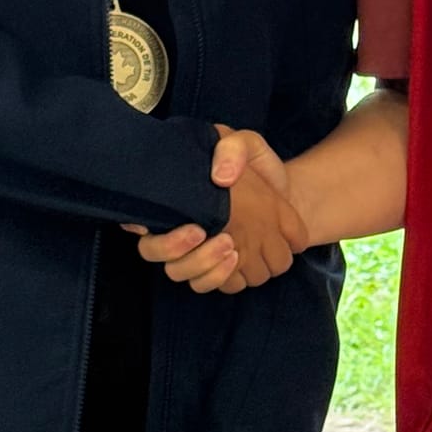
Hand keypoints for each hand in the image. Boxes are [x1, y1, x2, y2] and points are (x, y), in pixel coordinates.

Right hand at [131, 130, 300, 293]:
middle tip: (209, 234)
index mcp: (177, 203)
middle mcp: (181, 234)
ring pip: (189, 278)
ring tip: (233, 249)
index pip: (144, 223)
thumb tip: (221, 176)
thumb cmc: (256, 168)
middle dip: (181, 253)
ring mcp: (202, 256)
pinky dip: (224, 279)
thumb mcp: (247, 145)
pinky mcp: (223, 272)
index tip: (185, 225)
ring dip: (207, 268)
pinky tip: (240, 260)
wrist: (287, 192)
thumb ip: (233, 149)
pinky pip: (214, 287)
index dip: (148, 231)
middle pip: (162, 259)